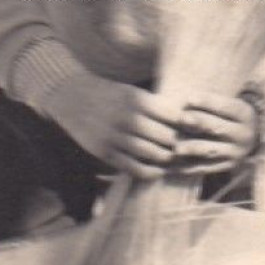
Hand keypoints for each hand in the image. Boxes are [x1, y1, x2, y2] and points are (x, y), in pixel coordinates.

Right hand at [43, 72, 184, 178]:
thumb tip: (186, 120)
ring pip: (152, 154)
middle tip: (186, 146)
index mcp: (136, 98)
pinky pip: (134, 167)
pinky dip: (150, 172)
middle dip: (178, 143)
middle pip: (166, 137)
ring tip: (171, 157)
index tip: (192, 128)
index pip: (173, 116)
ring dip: (166, 158)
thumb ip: (155, 105)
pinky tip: (157, 170)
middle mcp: (126, 118)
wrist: (71, 97)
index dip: (186, 124)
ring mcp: (114, 136)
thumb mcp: (131, 92)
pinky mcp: (104, 152)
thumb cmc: (109, 95)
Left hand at [171, 92, 259, 174]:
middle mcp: (243, 135)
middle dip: (199, 123)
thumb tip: (186, 99)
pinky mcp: (225, 166)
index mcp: (244, 115)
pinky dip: (189, 167)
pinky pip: (205, 168)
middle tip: (181, 118)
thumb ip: (210, 102)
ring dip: (193, 149)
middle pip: (218, 128)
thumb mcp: (229, 105)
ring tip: (177, 148)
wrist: (249, 138)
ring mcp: (235, 153)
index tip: (188, 99)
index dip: (207, 102)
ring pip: (211, 150)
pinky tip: (174, 165)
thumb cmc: (229, 114)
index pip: (226, 107)